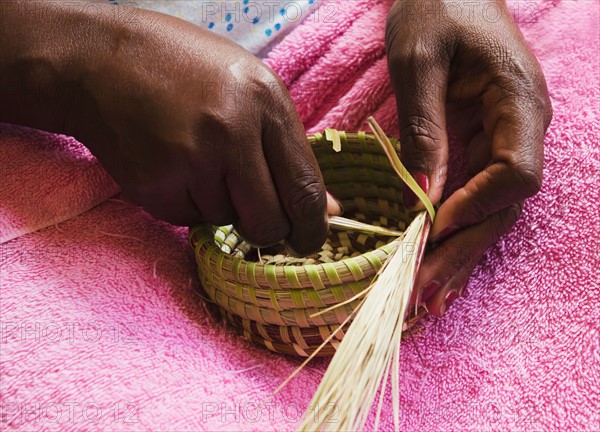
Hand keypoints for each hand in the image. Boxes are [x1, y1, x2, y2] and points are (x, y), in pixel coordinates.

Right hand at [1, 2, 336, 254]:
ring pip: (226, 221)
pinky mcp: (154, 185)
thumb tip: (327, 211)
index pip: (304, 189)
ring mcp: (189, 161)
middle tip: (256, 216)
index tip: (308, 241)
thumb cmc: (186, 71)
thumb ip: (290, 152)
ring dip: (219, 205)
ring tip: (197, 159)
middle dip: (267, 231)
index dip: (312, 227)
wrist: (101, 62)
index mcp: (265, 104)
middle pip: (268, 222)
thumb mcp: (252, 90)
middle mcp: (231, 133)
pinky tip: (172, 164)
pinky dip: (187, 203)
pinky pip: (188, 219)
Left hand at [385, 0, 551, 313]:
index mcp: (519, 101)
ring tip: (427, 295)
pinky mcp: (482, 144)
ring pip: (490, 209)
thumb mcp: (417, 61)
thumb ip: (424, 128)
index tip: (432, 225)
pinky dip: (454, 231)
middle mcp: (522, 128)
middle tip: (422, 290)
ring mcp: (505, 138)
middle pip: (502, 205)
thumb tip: (422, 199)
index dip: (477, 204)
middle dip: (463, 249)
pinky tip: (435, 261)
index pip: (516, 172)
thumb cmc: (435, 6)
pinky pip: (473, 195)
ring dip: (459, 252)